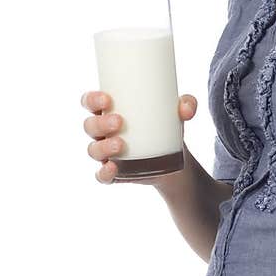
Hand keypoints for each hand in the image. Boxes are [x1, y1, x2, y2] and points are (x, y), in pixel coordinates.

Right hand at [81, 90, 197, 184]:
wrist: (174, 158)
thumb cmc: (166, 126)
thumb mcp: (177, 114)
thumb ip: (186, 105)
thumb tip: (186, 108)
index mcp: (109, 111)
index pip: (89, 102)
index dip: (92, 99)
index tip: (108, 99)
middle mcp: (102, 132)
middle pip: (90, 126)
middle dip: (100, 123)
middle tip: (119, 121)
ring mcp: (106, 154)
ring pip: (93, 150)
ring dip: (103, 147)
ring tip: (121, 145)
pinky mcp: (114, 173)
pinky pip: (101, 175)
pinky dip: (104, 173)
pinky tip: (113, 168)